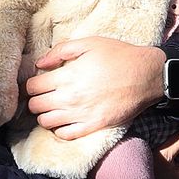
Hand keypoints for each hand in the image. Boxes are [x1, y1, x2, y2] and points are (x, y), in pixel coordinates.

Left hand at [25, 37, 165, 139]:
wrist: (147, 75)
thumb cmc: (119, 56)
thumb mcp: (90, 43)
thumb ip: (61, 50)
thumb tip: (40, 63)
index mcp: (66, 76)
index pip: (32, 87)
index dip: (32, 83)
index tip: (39, 81)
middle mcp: (69, 98)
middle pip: (35, 106)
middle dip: (36, 99)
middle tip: (45, 94)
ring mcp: (81, 115)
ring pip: (46, 122)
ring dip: (45, 114)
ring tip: (53, 107)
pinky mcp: (93, 126)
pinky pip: (65, 135)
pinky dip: (59, 129)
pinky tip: (65, 120)